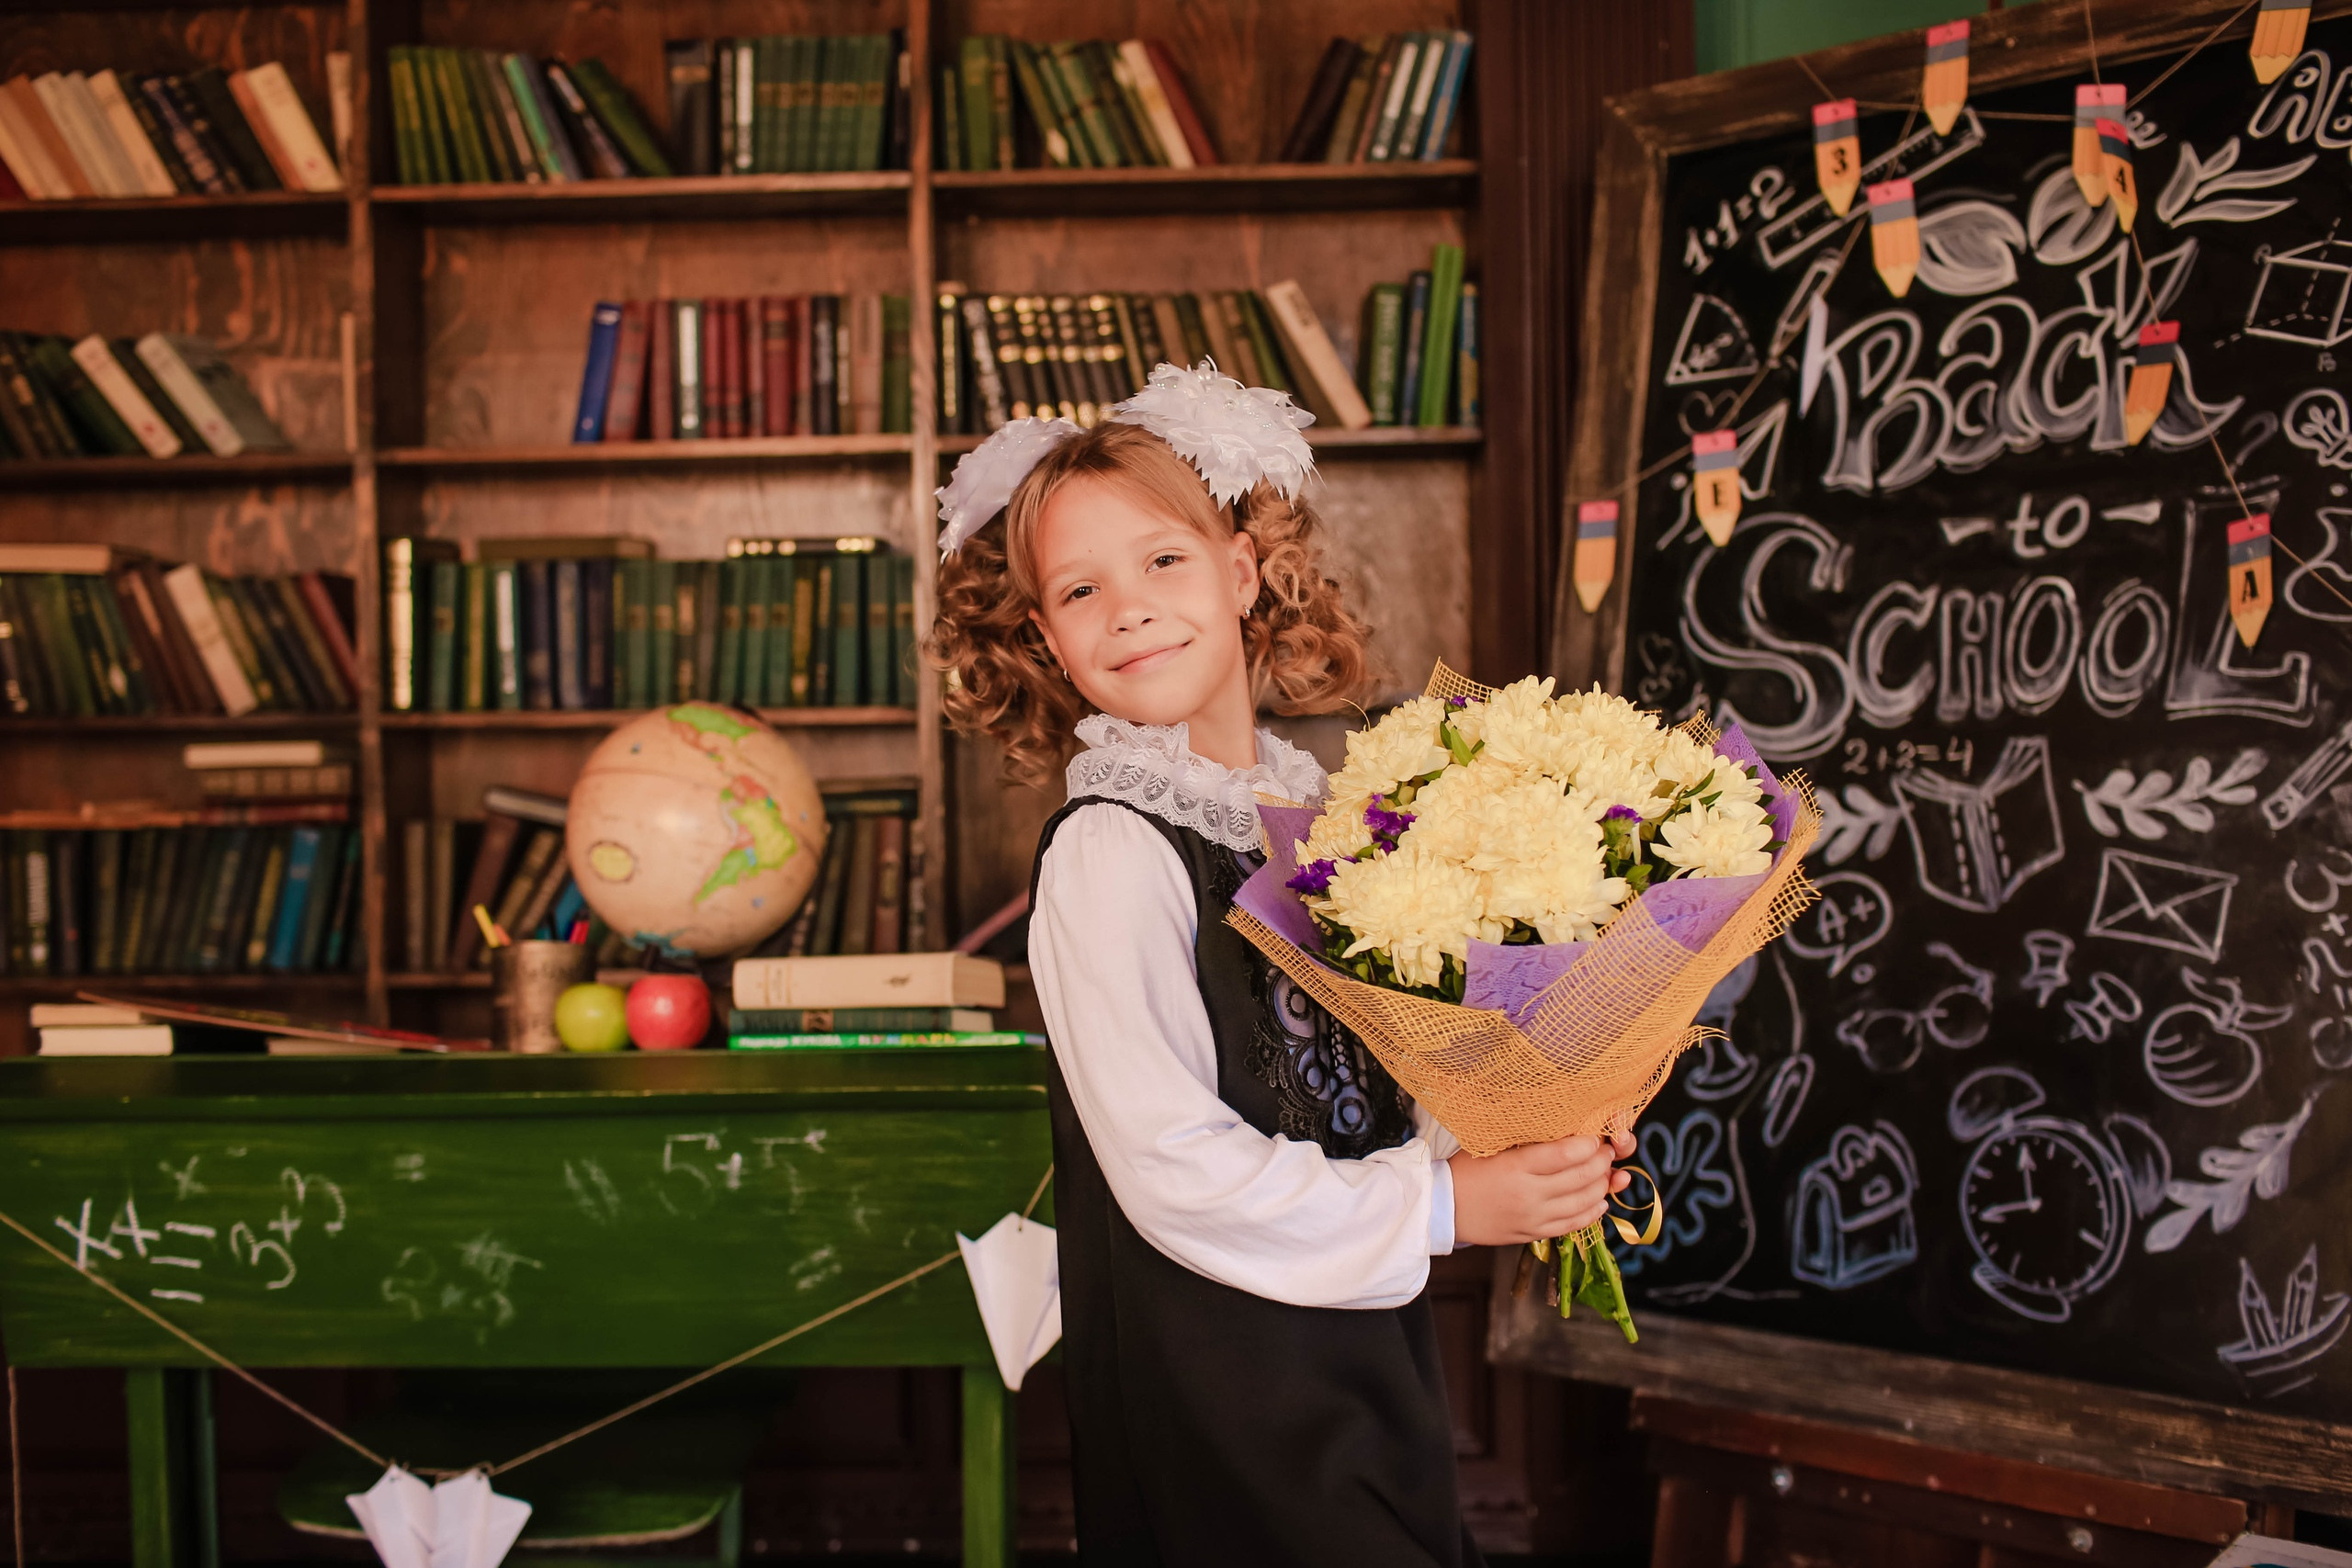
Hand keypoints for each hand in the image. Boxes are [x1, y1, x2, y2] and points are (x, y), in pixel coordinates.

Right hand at [1449, 1129, 1636, 1246]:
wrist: (1442, 1208)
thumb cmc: (1464, 1170)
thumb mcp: (1490, 1146)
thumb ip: (1524, 1140)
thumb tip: (1559, 1128)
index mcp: (1516, 1166)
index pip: (1566, 1154)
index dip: (1589, 1144)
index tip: (1596, 1136)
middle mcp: (1528, 1194)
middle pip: (1580, 1178)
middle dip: (1601, 1162)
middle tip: (1607, 1151)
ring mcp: (1533, 1217)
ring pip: (1582, 1203)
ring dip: (1601, 1187)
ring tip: (1607, 1174)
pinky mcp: (1532, 1233)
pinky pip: (1572, 1225)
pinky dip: (1592, 1213)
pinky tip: (1600, 1202)